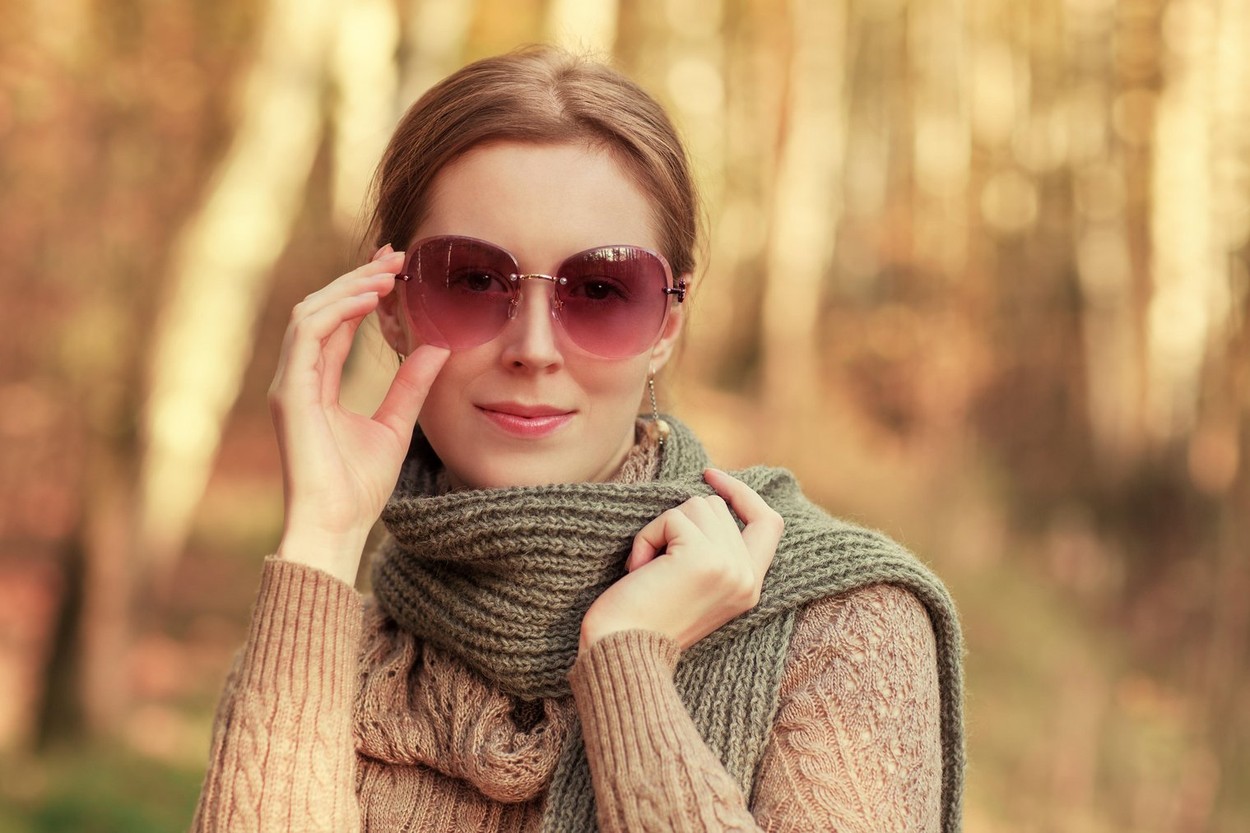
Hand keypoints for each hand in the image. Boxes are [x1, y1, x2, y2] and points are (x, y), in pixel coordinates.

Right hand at [268, 245, 448, 582]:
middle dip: (358, 278)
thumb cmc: (359, 487)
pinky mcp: (289, 393)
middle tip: (396, 255)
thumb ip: (412, 385)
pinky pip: (308, 335)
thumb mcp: (396, 425)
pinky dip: (338, 310)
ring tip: (388, 270)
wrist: (336, 525)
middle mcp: (298, 378)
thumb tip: (439, 347)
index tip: (395, 268)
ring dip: (349, 286)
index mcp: (318, 385)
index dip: (363, 291)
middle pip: (322, 309)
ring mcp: (289, 384)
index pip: (337, 324)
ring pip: (311, 313)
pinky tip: (370, 297)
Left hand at [579, 468, 783, 653]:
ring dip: (660, 530)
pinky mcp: (704, 558)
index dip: (743, 494)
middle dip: (678, 523)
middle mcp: (747, 577)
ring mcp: (729, 566)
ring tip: (648, 570)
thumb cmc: (642, 621)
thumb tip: (707, 500)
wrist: (622, 653)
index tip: (711, 476)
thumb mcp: (693, 585)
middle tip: (655, 565)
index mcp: (749, 587)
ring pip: (695, 505)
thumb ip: (714, 552)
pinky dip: (647, 537)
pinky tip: (638, 570)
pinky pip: (671, 518)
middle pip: (716, 507)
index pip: (769, 523)